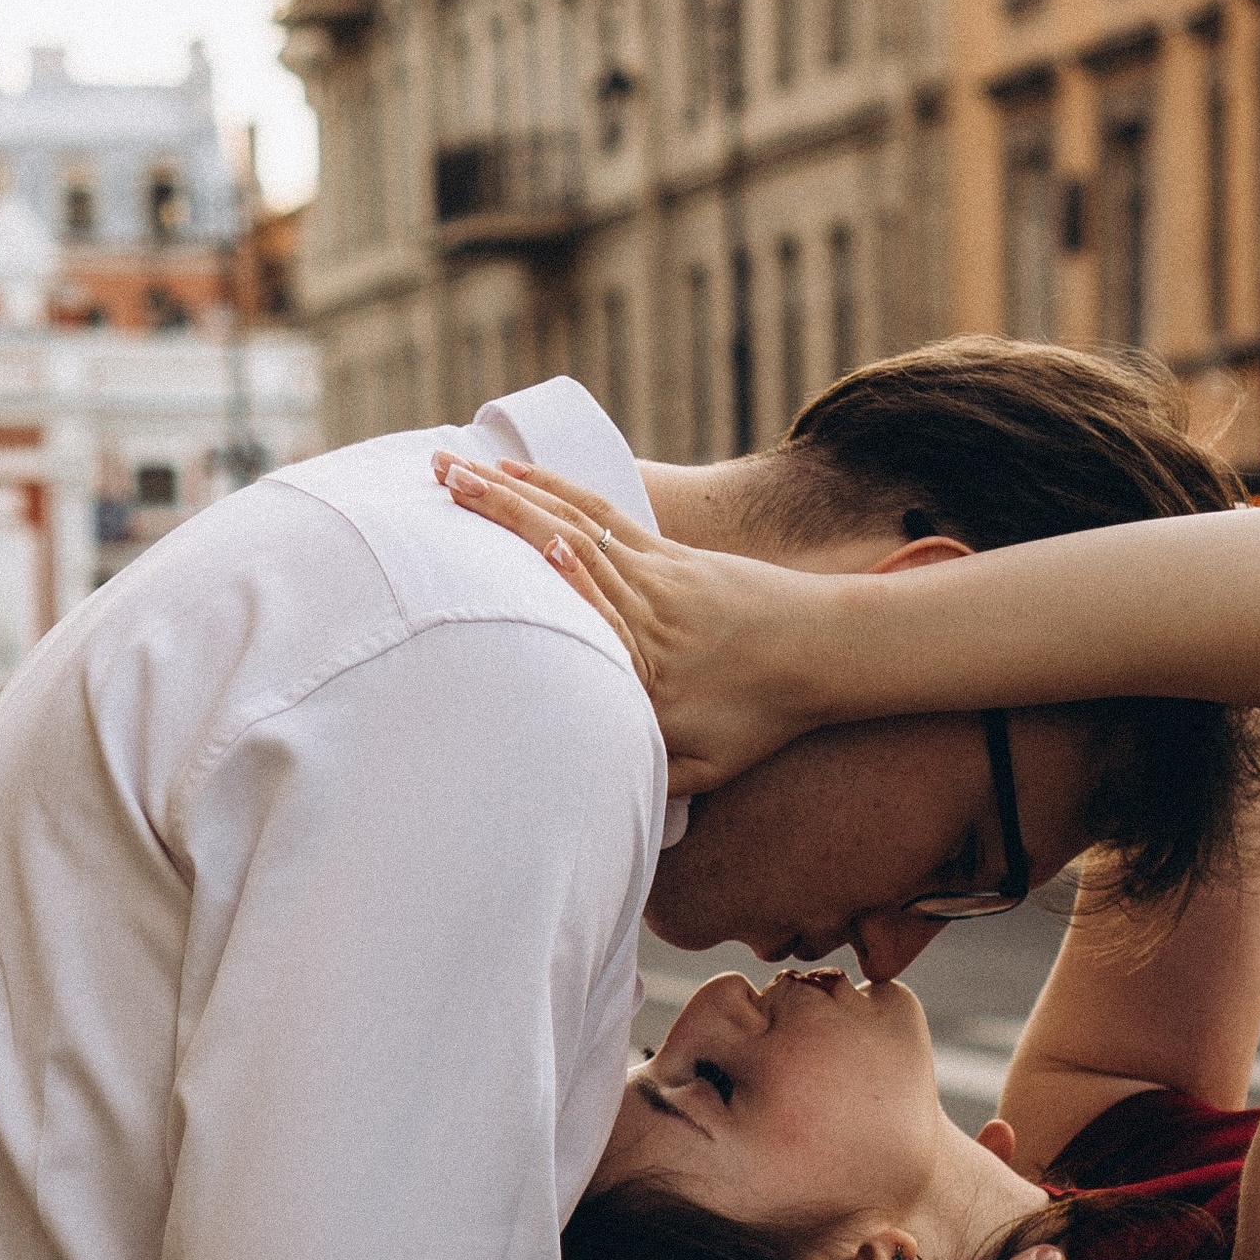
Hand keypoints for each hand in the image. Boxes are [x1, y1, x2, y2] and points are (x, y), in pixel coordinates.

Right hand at [433, 452, 837, 793]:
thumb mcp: (707, 766)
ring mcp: (655, 570)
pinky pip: (603, 512)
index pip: (587, 612)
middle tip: (436, 481)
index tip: (504, 546)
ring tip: (452, 467)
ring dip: (509, 489)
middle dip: (495, 512)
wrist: (823, 650)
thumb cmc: (762, 714)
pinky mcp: (668, 551)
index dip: (551, 576)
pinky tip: (515, 472)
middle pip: (563, 546)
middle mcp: (644, 607)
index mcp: (645, 664)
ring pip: (574, 519)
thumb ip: (647, 776)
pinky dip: (555, 487)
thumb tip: (590, 792)